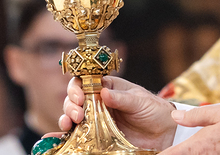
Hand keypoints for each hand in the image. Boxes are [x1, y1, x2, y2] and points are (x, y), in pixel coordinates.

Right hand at [59, 76, 177, 150]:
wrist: (164, 133)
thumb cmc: (153, 110)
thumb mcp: (140, 101)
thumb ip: (122, 98)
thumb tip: (104, 91)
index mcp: (107, 88)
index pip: (84, 82)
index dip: (77, 87)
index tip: (80, 97)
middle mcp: (97, 103)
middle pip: (74, 100)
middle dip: (71, 105)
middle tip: (78, 114)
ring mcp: (96, 120)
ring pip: (72, 117)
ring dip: (66, 119)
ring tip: (69, 125)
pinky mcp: (96, 137)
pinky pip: (77, 135)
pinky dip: (63, 136)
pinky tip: (55, 138)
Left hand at [160, 102, 219, 154]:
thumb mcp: (219, 111)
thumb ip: (195, 116)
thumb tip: (173, 117)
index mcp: (199, 145)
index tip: (153, 154)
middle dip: (172, 154)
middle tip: (164, 151)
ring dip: (185, 153)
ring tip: (176, 149)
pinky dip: (198, 154)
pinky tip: (199, 150)